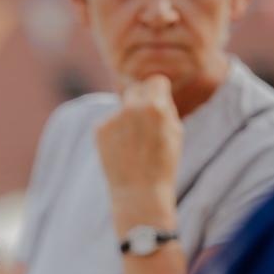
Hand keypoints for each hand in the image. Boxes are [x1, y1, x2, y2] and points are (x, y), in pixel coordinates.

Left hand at [95, 74, 182, 223]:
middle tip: (145, 122)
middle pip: (136, 89)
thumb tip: (153, 87)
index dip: (158, 92)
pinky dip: (116, 132)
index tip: (158, 102)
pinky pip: (110, 122)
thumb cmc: (163, 164)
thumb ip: (164, 106)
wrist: (139, 193)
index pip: (155, 80)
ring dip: (128, 119)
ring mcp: (113, 118)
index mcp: (155, 107)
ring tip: (135, 146)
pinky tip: (122, 151)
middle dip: (141, 100)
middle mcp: (132, 108)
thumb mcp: (175, 132)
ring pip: (122, 108)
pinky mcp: (99, 129)